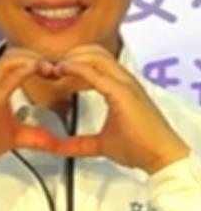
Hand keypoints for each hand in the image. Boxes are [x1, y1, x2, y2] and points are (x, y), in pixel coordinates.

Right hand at [0, 48, 66, 169]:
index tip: (58, 72)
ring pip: (8, 60)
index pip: (17, 62)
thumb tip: (58, 141)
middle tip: (59, 69)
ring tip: (50, 70)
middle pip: (14, 55)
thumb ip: (36, 135)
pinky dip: (21, 71)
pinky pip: (3, 79)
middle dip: (38, 56)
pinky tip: (35, 69)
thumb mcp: (15, 136)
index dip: (38, 60)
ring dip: (32, 60)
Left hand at [52, 45, 189, 173]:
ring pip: (96, 56)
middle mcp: (124, 81)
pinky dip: (77, 68)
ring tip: (55, 68)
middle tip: (51, 67)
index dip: (74, 61)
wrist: (160, 158)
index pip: (96, 62)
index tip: (55, 70)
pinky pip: (96, 73)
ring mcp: (125, 85)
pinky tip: (63, 70)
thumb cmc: (139, 148)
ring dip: (72, 58)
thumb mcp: (101, 144)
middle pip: (95, 52)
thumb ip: (79, 144)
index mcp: (121, 88)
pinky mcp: (123, 93)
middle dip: (71, 54)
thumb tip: (59, 148)